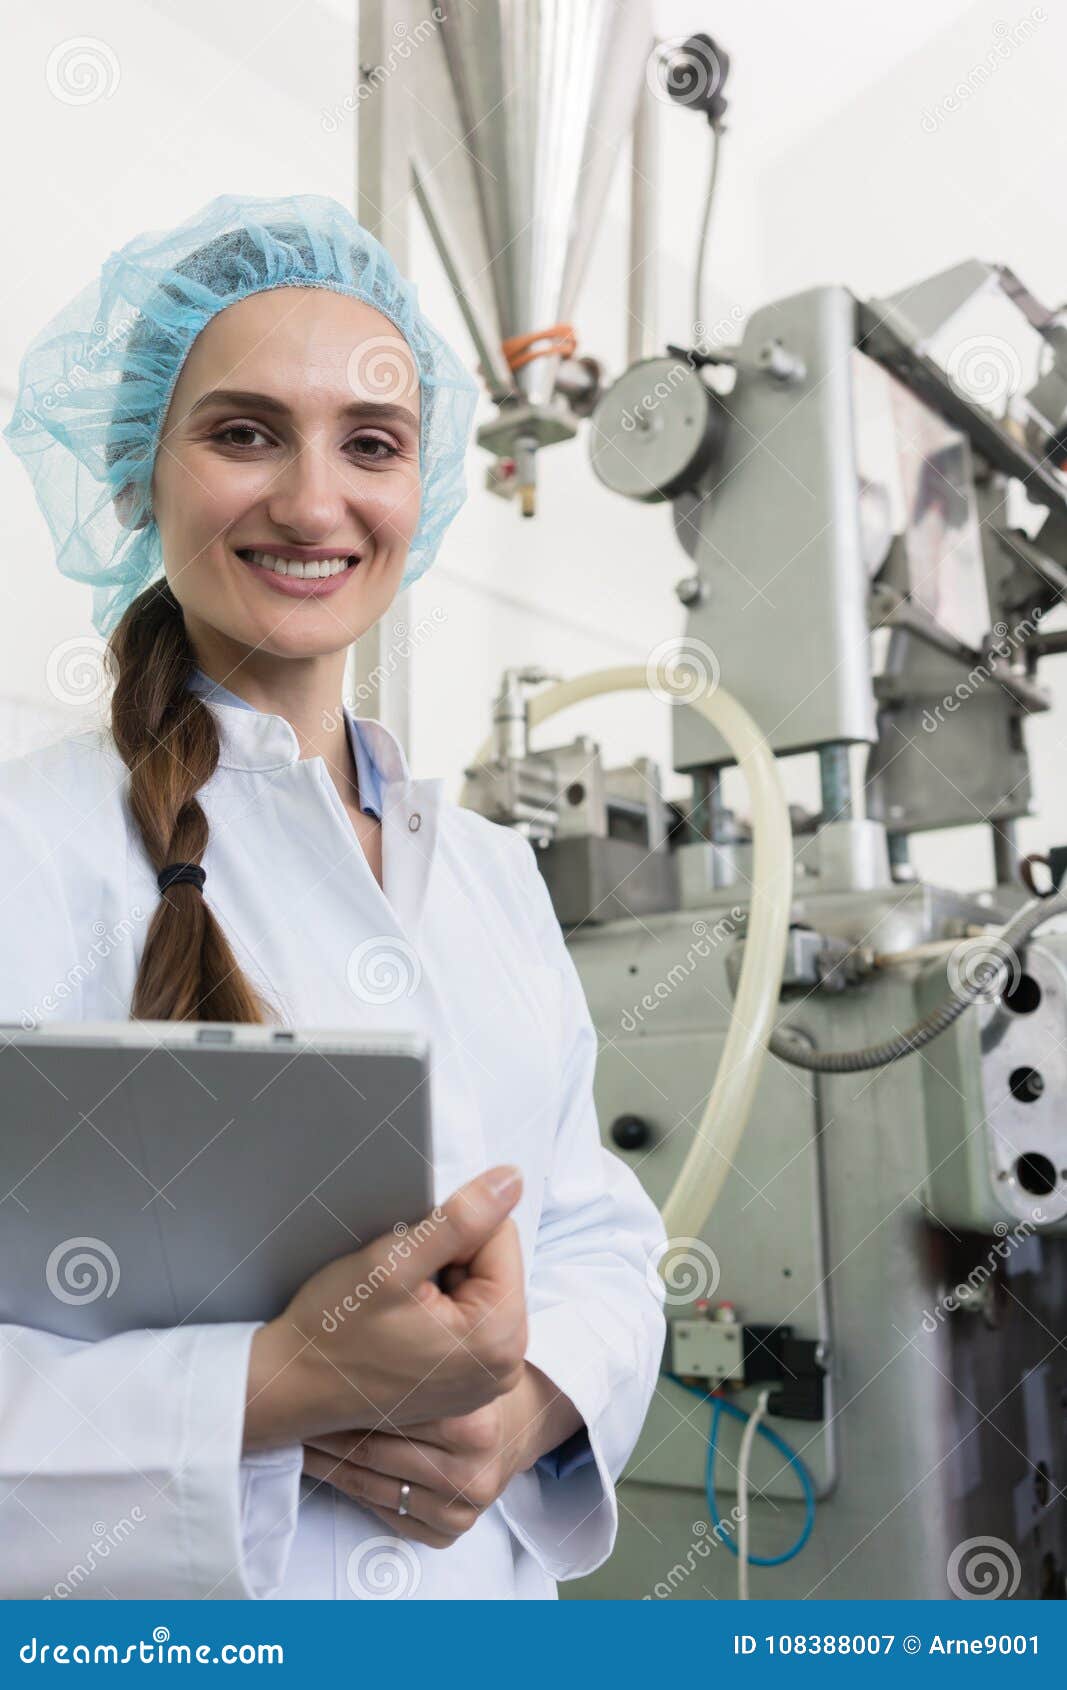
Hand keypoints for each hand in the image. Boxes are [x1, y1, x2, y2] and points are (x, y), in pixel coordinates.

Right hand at [243, 1165, 526, 1452]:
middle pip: (495, 1264)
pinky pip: (469, 1316)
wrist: (293, 1385)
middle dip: (449, 1259)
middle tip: (399, 1287)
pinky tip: (402, 1323)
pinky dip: (438, 1306)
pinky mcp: (469, 1382)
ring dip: (442, 1280)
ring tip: (398, 1307)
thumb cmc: (333, 1330)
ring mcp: (488, 1379)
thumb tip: (513, 1179)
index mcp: (498, 1338)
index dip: (450, 1233)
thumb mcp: (392, 1263)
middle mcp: (505, 1366)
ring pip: (480, 1285)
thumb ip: (460, 1219)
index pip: (501, 1237)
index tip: (409, 1263)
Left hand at [300, 1364, 585, 1548]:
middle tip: (292, 1408)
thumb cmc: (474, 1379)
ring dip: (325, 1458)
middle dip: (325, 1426)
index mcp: (474, 1421)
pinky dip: (347, 1484)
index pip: (387, 1410)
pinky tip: (324, 1463)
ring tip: (298, 1433)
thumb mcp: (454, 1350)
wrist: (518, 1420)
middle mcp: (471, 1469)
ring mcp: (461, 1505)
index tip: (305, 1380)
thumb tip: (339, 1344)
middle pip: (372, 1448)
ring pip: (368, 1481)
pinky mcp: (450, 1530)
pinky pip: (381, 1509)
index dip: (339, 1391)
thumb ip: (415, 1347)